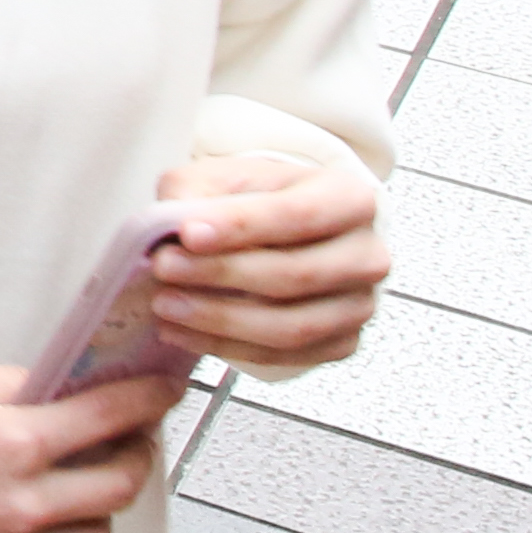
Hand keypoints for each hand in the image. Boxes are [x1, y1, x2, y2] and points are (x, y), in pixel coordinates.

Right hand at [0, 361, 185, 532]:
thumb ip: (15, 383)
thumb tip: (66, 386)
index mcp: (12, 442)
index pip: (110, 419)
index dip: (149, 401)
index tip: (165, 393)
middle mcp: (21, 502)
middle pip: (122, 486)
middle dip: (137, 456)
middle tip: (129, 439)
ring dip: (98, 505)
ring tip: (74, 481)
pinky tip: (10, 508)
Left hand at [149, 152, 391, 373]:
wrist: (279, 230)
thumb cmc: (255, 200)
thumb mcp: (221, 176)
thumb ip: (197, 191)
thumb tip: (175, 223)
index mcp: (349, 198)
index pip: (299, 214)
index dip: (241, 227)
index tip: (188, 233)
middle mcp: (367, 254)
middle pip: (297, 274)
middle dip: (222, 274)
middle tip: (165, 267)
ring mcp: (359, 304)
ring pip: (293, 325)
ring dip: (221, 319)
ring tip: (167, 305)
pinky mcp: (342, 343)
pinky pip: (286, 356)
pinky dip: (228, 347)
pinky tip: (185, 331)